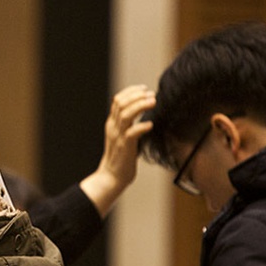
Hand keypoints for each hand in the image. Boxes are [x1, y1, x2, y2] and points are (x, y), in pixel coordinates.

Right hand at [79, 85, 155, 217]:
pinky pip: (132, 133)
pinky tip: (150, 124)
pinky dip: (142, 126)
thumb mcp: (122, 137)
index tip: (145, 88)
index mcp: (112, 123)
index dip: (131, 91)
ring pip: (126, 114)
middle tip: (152, 94)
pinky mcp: (124, 147)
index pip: (117, 100)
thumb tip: (142, 113)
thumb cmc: (121, 158)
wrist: (112, 177)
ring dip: (141, 106)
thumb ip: (128, 125)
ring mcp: (118, 136)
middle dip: (137, 95)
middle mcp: (113, 127)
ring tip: (153, 102)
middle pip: (121, 103)